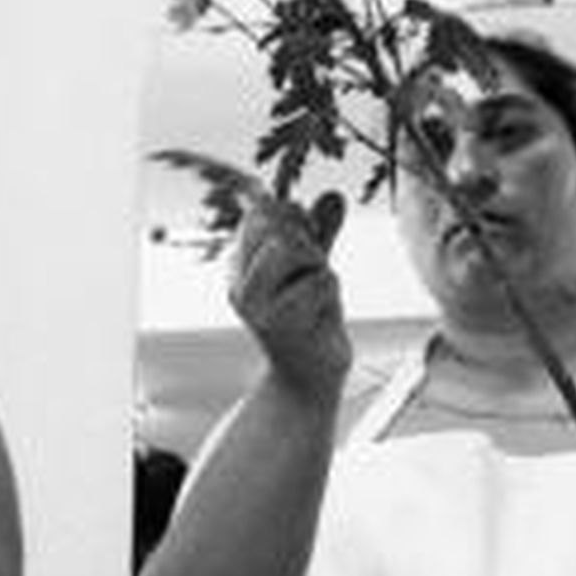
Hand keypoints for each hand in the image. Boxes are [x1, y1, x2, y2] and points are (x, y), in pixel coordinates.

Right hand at [229, 194, 351, 403]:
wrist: (306, 382)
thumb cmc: (309, 323)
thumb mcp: (313, 270)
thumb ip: (320, 233)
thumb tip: (334, 194)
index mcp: (241, 268)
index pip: (261, 213)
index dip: (293, 214)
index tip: (308, 236)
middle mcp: (242, 285)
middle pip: (279, 226)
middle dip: (309, 242)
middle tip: (314, 274)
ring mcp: (258, 304)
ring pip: (296, 248)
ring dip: (320, 269)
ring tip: (317, 298)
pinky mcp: (282, 322)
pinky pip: (321, 281)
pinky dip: (332, 296)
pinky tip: (322, 320)